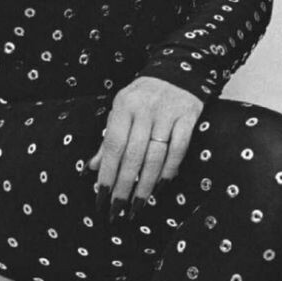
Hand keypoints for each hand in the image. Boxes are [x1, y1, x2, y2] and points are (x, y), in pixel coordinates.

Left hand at [88, 77, 203, 215]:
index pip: (112, 145)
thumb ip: (108, 138)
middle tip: (117, 209)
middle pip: (133, 155)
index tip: (100, 196)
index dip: (106, 172)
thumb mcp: (122, 110)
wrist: (179, 70)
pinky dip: (169, 170)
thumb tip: (92, 168)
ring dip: (145, 184)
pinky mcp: (189, 117)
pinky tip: (160, 187)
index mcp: (124, 106)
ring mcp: (168, 113)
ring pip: (155, 156)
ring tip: (138, 204)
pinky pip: (178, 149)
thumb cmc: (144, 96)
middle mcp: (145, 109)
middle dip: (123, 185)